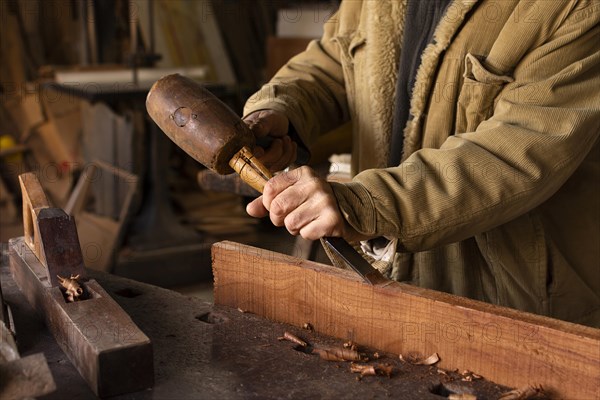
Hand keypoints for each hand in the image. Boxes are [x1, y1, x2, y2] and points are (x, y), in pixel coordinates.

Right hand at [243, 110, 296, 171]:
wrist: (276, 123)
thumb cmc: (267, 119)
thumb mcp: (265, 118)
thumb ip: (260, 125)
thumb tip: (255, 130)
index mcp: (244, 145)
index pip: (245, 158)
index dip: (254, 157)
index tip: (260, 150)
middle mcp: (251, 157)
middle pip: (262, 166)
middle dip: (276, 152)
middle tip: (279, 139)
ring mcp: (263, 164)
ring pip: (275, 168)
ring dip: (286, 152)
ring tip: (286, 138)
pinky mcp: (274, 166)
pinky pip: (285, 166)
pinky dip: (291, 155)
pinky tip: (290, 145)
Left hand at [246, 166, 364, 240]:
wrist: (346, 210)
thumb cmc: (312, 202)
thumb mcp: (292, 194)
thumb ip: (268, 201)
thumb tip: (250, 209)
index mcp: (302, 173)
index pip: (270, 188)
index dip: (268, 203)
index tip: (278, 206)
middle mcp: (315, 183)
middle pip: (277, 207)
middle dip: (280, 219)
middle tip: (292, 217)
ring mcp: (325, 200)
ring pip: (290, 223)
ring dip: (295, 228)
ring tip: (307, 220)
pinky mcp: (332, 219)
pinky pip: (305, 233)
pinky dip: (309, 234)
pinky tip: (317, 226)